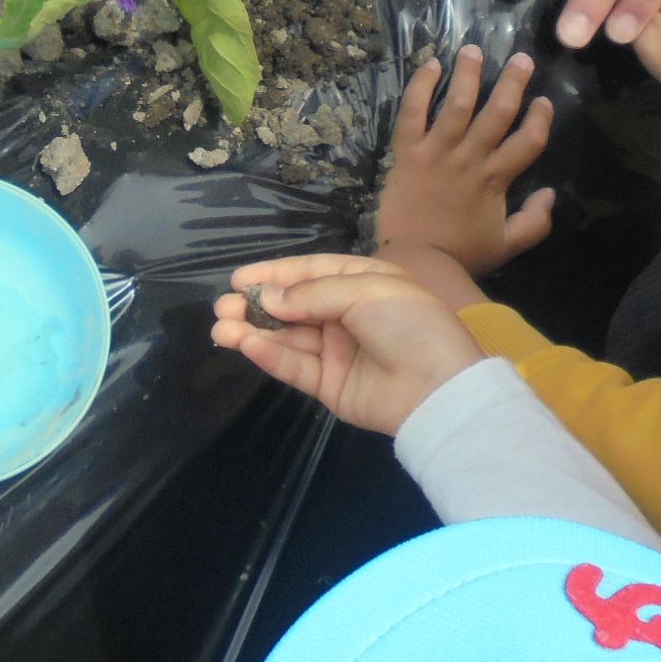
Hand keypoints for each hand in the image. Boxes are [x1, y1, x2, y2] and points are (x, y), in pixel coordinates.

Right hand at [211, 255, 484, 436]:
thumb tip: (266, 299)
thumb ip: (311, 294)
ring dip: (254, 330)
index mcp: (363, 283)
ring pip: (288, 338)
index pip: (310, 273)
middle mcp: (347, 315)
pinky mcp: (330, 385)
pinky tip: (245, 344)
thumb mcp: (365, 291)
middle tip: (224, 306)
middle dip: (257, 305)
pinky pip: (294, 367)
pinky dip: (269, 355)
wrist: (439, 389)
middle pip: (293, 306)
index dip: (275, 275)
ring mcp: (337, 352)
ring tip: (221, 327)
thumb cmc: (409, 324)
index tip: (239, 279)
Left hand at [373, 46, 554, 276]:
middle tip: (522, 59)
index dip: (539, 120)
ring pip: (457, 105)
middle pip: (497, 113)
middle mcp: (469, 159)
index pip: (527, 142)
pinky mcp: (407, 153)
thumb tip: (551, 194)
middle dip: (512, 83)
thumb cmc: (461, 255)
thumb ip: (535, 222)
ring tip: (474, 50)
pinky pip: (412, 113)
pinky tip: (430, 65)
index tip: (544, 101)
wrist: (413, 261)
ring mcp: (436, 152)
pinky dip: (421, 87)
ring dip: (468, 75)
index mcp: (495, 180)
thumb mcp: (507, 246)